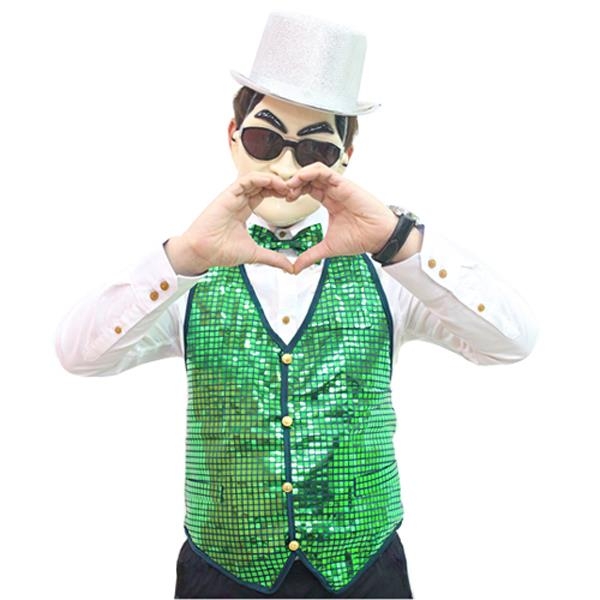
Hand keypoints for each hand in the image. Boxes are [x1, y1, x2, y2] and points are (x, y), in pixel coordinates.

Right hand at [165, 172, 293, 274]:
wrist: (203, 253)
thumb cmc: (220, 251)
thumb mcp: (255, 254)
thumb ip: (273, 258)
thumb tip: (289, 267)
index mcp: (243, 210)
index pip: (264, 194)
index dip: (278, 192)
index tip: (292, 197)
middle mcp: (238, 201)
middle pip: (261, 184)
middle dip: (278, 184)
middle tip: (293, 189)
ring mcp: (232, 197)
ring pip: (255, 179)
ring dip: (272, 180)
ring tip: (286, 186)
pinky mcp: (227, 195)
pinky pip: (244, 181)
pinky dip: (259, 178)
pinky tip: (271, 182)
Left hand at [286, 163, 398, 272]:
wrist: (378, 237)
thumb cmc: (361, 238)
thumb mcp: (328, 247)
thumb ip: (310, 255)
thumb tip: (295, 268)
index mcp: (330, 202)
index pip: (308, 189)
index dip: (294, 192)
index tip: (285, 200)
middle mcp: (334, 192)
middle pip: (309, 179)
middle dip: (294, 183)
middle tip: (283, 193)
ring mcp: (339, 187)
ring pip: (315, 171)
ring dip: (300, 176)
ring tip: (290, 186)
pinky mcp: (344, 184)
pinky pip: (325, 171)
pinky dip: (311, 172)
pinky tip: (300, 179)